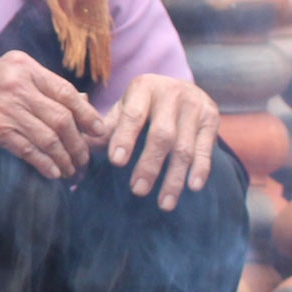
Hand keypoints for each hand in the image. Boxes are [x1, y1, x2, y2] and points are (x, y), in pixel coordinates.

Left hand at [100, 73, 220, 210]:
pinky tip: (193, 187)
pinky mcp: (212, 117)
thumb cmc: (143, 106)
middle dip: (149, 165)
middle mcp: (171, 93)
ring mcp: (194, 105)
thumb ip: (104, 129)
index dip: (124, 138)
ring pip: (184, 147)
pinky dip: (201, 168)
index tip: (116, 162)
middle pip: (161, 135)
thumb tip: (79, 149)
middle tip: (137, 191)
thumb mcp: (124, 110)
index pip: (133, 115)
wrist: (181, 88)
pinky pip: (206, 148)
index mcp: (143, 88)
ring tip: (164, 203)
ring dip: (174, 177)